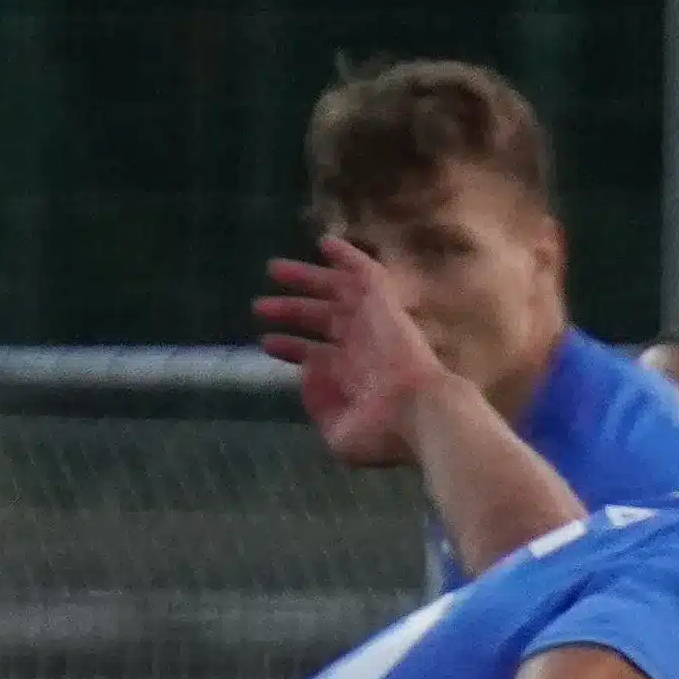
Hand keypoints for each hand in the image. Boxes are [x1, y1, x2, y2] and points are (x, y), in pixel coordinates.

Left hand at [257, 238, 450, 470]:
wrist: (419, 413)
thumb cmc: (383, 431)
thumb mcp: (340, 436)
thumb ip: (319, 409)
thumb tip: (304, 378)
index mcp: (351, 375)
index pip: (315, 354)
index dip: (290, 347)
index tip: (267, 342)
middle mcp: (360, 345)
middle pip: (319, 319)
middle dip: (289, 310)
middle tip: (259, 305)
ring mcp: (371, 323)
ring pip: (335, 292)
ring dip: (305, 278)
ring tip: (273, 268)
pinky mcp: (383, 305)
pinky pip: (366, 273)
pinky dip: (348, 257)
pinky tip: (325, 242)